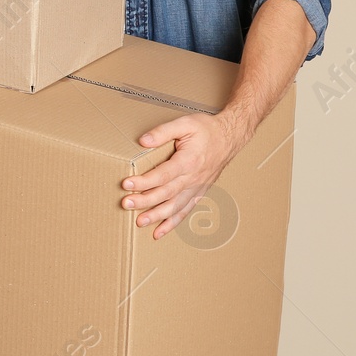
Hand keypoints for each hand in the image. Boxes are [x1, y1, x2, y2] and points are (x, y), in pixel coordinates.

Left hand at [121, 111, 250, 239]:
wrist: (229, 137)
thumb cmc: (207, 129)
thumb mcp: (185, 123)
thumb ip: (163, 132)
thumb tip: (143, 141)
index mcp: (188, 161)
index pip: (163, 175)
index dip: (144, 181)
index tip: (127, 184)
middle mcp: (193, 178)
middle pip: (166, 193)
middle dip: (145, 201)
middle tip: (126, 204)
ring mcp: (196, 187)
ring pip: (175, 206)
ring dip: (156, 216)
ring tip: (139, 222)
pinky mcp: (199, 192)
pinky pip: (185, 210)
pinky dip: (172, 223)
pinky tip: (159, 232)